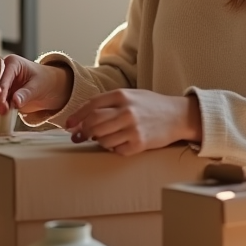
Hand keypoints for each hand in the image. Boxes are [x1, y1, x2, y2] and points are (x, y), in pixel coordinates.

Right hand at [0, 55, 72, 119]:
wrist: (46, 87)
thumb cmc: (44, 82)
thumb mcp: (39, 87)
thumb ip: (26, 94)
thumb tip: (14, 102)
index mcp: (12, 63)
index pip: (0, 76)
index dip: (0, 92)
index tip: (2, 106)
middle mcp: (0, 68)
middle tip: (2, 111)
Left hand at [64, 89, 201, 155]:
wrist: (177, 116)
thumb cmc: (151, 105)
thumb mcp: (130, 96)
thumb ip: (108, 103)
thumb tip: (82, 118)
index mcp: (122, 95)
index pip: (91, 106)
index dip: (76, 117)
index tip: (68, 125)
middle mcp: (126, 111)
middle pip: (93, 124)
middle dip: (82, 132)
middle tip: (79, 136)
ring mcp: (133, 128)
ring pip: (102, 139)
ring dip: (99, 141)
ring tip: (104, 138)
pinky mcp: (139, 143)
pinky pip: (116, 149)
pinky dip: (113, 148)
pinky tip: (119, 142)